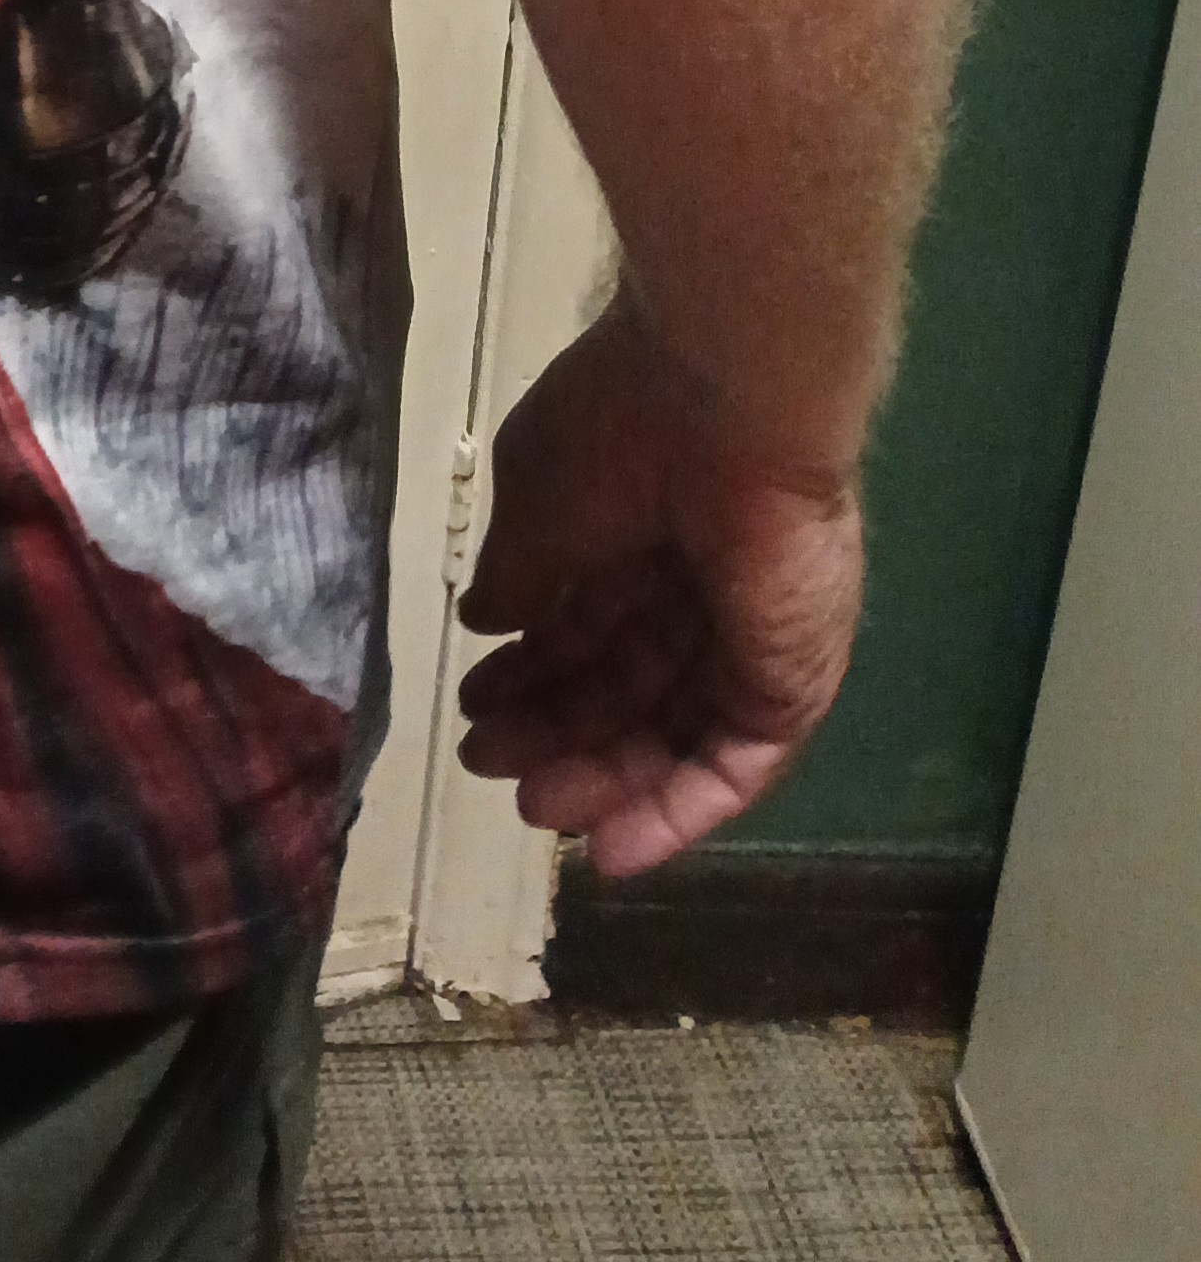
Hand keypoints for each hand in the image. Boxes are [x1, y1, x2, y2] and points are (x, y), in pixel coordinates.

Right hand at [455, 298, 863, 878]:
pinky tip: (614, 853)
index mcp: (631, 534)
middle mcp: (690, 593)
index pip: (579, 627)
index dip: (526, 674)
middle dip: (553, 732)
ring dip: (603, 782)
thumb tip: (486, 622)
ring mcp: (745, 645)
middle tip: (489, 765)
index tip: (474, 710)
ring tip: (536, 809)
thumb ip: (516, 573)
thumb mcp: (535, 502)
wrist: (727, 408)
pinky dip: (678, 815)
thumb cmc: (618, 435)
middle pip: (619, 689)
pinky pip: (733, 767)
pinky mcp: (787, 686)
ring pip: (670, 736)